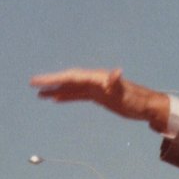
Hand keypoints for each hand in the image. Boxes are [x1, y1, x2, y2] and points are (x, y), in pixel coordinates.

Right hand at [29, 67, 170, 130]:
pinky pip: (78, 95)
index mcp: (96, 78)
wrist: (147, 106)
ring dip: (55, 90)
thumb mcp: (126, 93)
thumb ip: (118, 82)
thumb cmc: (137, 100)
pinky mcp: (98, 96)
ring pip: (70, 88)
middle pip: (67, 79)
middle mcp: (93, 80)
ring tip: (38, 94)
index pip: (70, 76)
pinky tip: (56, 100)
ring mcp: (95, 88)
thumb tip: (116, 72)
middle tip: (31, 84)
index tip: (38, 82)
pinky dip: (66, 97)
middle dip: (49, 82)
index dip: (53, 78)